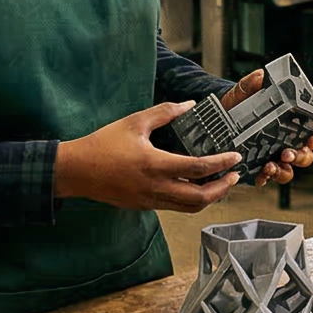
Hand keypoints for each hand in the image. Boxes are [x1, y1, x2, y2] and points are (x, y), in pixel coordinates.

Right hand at [54, 103, 243, 211]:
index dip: (221, 164)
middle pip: (200, 198)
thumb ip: (165, 112)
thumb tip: (190, 105)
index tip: (236, 157)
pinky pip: (175, 207)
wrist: (76, 171)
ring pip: (189, 208)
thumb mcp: (135, 122)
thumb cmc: (103, 144)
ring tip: (221, 183)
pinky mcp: (144, 206)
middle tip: (235, 175)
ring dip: (209, 197)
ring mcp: (149, 200)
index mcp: (154, 165)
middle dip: (222, 188)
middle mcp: (155, 187)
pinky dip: (191, 200)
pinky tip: (196, 186)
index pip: (198, 168)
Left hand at [220, 69, 312, 186]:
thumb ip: (251, 84)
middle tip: (286, 153)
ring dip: (282, 171)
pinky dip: (265, 179)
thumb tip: (260, 75)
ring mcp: (272, 157)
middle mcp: (286, 143)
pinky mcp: (257, 168)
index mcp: (290, 125)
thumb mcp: (243, 92)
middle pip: (304, 156)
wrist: (217, 116)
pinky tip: (259, 176)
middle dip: (299, 157)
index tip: (312, 139)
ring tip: (270, 166)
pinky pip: (266, 179)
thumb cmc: (238, 102)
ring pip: (287, 171)